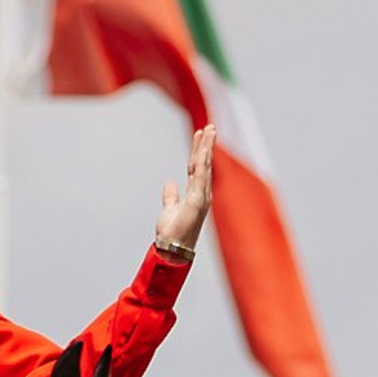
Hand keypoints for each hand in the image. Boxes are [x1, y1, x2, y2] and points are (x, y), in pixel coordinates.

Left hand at [155, 125, 215, 251]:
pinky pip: (201, 177)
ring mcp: (201, 197)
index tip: (199, 135)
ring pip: (204, 167)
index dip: (198, 151)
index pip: (197, 168)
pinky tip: (204, 150)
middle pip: (203, 164)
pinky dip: (203, 162)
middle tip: (208, 127)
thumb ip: (170, 195)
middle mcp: (202, 194)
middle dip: (206, 145)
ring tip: (208, 131)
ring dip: (206, 148)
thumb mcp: (168, 209)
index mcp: (195, 194)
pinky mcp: (198, 201)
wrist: (172, 250)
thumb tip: (169, 182)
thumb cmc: (172, 234)